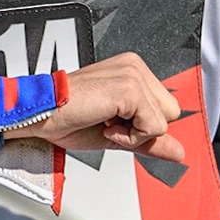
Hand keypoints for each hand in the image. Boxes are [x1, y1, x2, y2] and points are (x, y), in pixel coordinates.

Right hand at [6, 52, 185, 163]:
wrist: (40, 116)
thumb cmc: (67, 119)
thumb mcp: (118, 134)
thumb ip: (150, 140)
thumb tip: (179, 152)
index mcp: (132, 71)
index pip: (165, 109)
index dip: (141, 126)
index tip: (111, 122)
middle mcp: (135, 67)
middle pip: (171, 114)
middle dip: (142, 129)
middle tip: (108, 123)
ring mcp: (133, 74)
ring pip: (163, 122)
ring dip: (133, 133)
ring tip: (104, 122)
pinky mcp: (130, 88)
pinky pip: (151, 127)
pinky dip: (129, 136)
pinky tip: (105, 124)